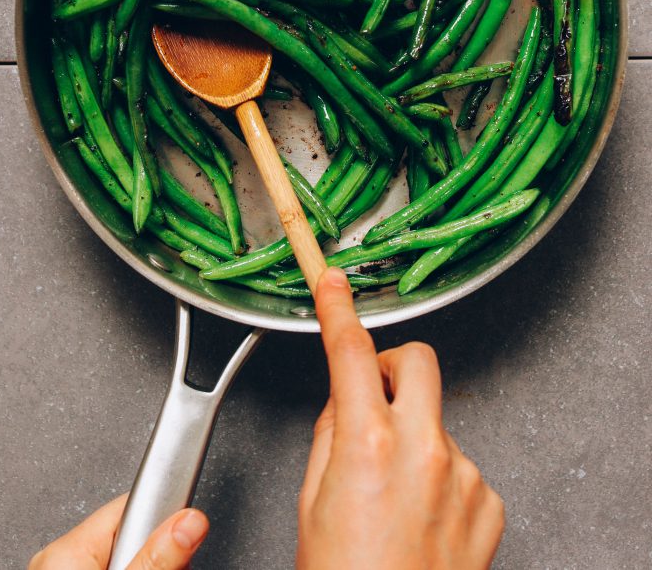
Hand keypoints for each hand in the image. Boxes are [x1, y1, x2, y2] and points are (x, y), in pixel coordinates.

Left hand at [28, 493, 208, 569]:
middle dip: (157, 547)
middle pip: (132, 529)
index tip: (191, 523)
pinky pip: (111, 564)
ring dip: (148, 562)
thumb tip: (191, 520)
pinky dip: (131, 568)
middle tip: (174, 567)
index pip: (133, 502)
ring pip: (125, 550)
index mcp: (66, 549)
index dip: (166, 513)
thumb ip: (155, 557)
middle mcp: (58, 558)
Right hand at [297, 267, 503, 569]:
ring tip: (393, 497)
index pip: (349, 353)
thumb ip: (332, 436)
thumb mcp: (313, 502)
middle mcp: (423, 450)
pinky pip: (461, 465)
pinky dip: (441, 480)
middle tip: (372, 394)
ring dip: (414, 437)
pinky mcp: (489, 501)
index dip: (337, 308)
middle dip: (392, 366)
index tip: (332, 281)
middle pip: (417, 361)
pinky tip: (422, 520)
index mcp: (367, 445)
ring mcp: (464, 474)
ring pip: (437, 420)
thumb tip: (346, 401)